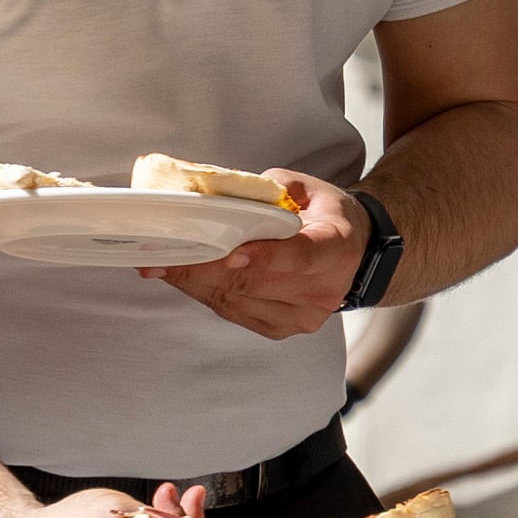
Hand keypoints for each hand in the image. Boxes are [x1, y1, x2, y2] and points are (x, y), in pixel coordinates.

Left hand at [140, 181, 366, 340]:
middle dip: (204, 267)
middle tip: (164, 254)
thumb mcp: (309, 189)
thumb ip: (272, 190)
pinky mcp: (282, 328)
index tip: (232, 254)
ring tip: (161, 263)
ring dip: (195, 282)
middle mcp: (323, 289)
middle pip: (256, 282)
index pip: (301, 257)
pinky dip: (205, 293)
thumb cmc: (327, 216)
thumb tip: (223, 195)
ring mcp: (302, 315)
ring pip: (237, 300)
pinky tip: (183, 277)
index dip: (266, 257)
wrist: (356, 254)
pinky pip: (234, 312)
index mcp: (336, 247)